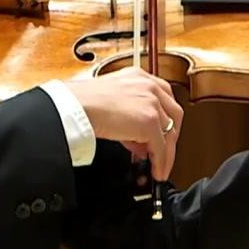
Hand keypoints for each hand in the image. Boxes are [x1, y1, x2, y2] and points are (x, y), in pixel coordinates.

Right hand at [63, 67, 182, 181]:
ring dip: (167, 152)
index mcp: (139, 77)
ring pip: (170, 132)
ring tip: (161, 166)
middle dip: (171, 135)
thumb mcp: (111, 103)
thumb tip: (138, 141)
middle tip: (164, 151)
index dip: (166, 117)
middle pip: (174, 114)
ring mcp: (151, 103)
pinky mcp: (149, 121)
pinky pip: (161, 147)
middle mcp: (149, 87)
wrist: (74, 106)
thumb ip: (128, 117)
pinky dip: (161, 162)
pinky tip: (157, 170)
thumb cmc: (82, 103)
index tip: (163, 131)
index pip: (164, 97)